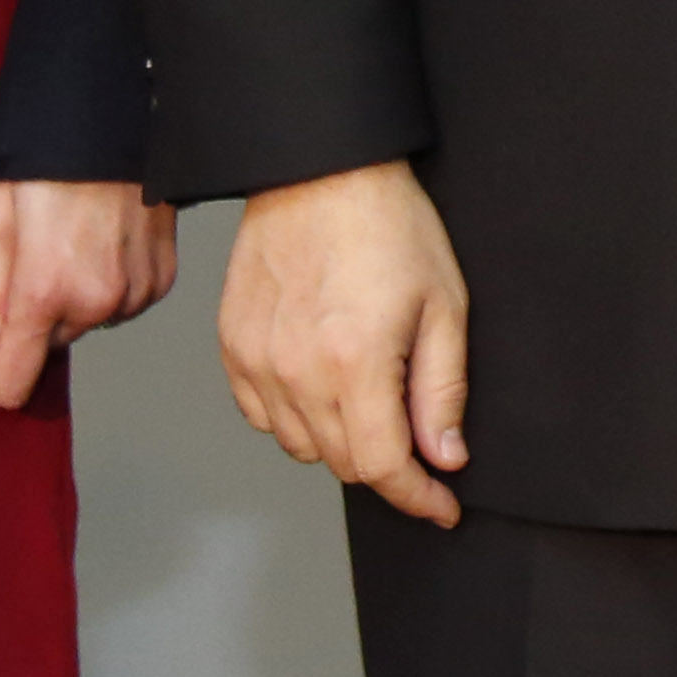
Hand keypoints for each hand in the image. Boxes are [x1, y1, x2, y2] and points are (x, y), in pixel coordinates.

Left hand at [0, 178, 179, 410]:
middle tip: (33, 254)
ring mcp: (136, 292)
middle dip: (36, 315)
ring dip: (75, 297)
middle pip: (50, 344)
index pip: (11, 382)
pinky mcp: (162, 279)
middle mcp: (97, 302)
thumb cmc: (46, 159)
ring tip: (72, 238)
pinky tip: (103, 241)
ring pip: (87, 322)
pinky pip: (124, 304)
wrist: (117, 115)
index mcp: (44, 289)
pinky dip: (110, 283)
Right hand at [217, 161, 471, 526]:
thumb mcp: (444, 305)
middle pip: (342, 463)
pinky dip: (296, 417)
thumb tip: (444, 456)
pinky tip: (325, 385)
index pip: (382, 466)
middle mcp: (296, 372)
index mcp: (355, 363)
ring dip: (341, 442)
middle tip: (419, 442)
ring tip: (371, 399)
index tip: (441, 507)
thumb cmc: (389, 225)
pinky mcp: (232, 347)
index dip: (418, 497)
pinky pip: (263, 416)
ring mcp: (257, 361)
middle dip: (387, 465)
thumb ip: (442, 390)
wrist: (318, 170)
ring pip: (301, 446)